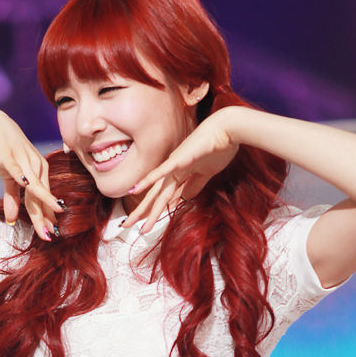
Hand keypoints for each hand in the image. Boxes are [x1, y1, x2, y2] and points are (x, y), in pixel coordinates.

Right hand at [0, 110, 62, 239]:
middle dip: (45, 218)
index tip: (52, 233)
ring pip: (34, 187)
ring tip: (45, 222)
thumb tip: (11, 220)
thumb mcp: (9, 176)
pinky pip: (18, 169)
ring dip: (40, 205)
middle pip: (41, 197)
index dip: (47, 216)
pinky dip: (22, 178)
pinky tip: (26, 188)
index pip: (44, 198)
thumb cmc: (4, 151)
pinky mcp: (11, 156)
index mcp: (39, 172)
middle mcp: (36, 166)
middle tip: (49, 236)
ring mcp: (25, 161)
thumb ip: (12, 197)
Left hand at [122, 109, 238, 232]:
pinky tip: (135, 189)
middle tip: (126, 226)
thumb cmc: (220, 148)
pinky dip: (149, 180)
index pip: (163, 196)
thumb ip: (195, 185)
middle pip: (154, 196)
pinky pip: (162, 171)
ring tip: (130, 222)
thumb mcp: (207, 173)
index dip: (153, 210)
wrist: (229, 130)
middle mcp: (173, 170)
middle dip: (141, 213)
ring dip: (144, 208)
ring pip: (157, 191)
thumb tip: (185, 199)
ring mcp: (175, 164)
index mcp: (180, 173)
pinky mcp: (180, 158)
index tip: (144, 223)